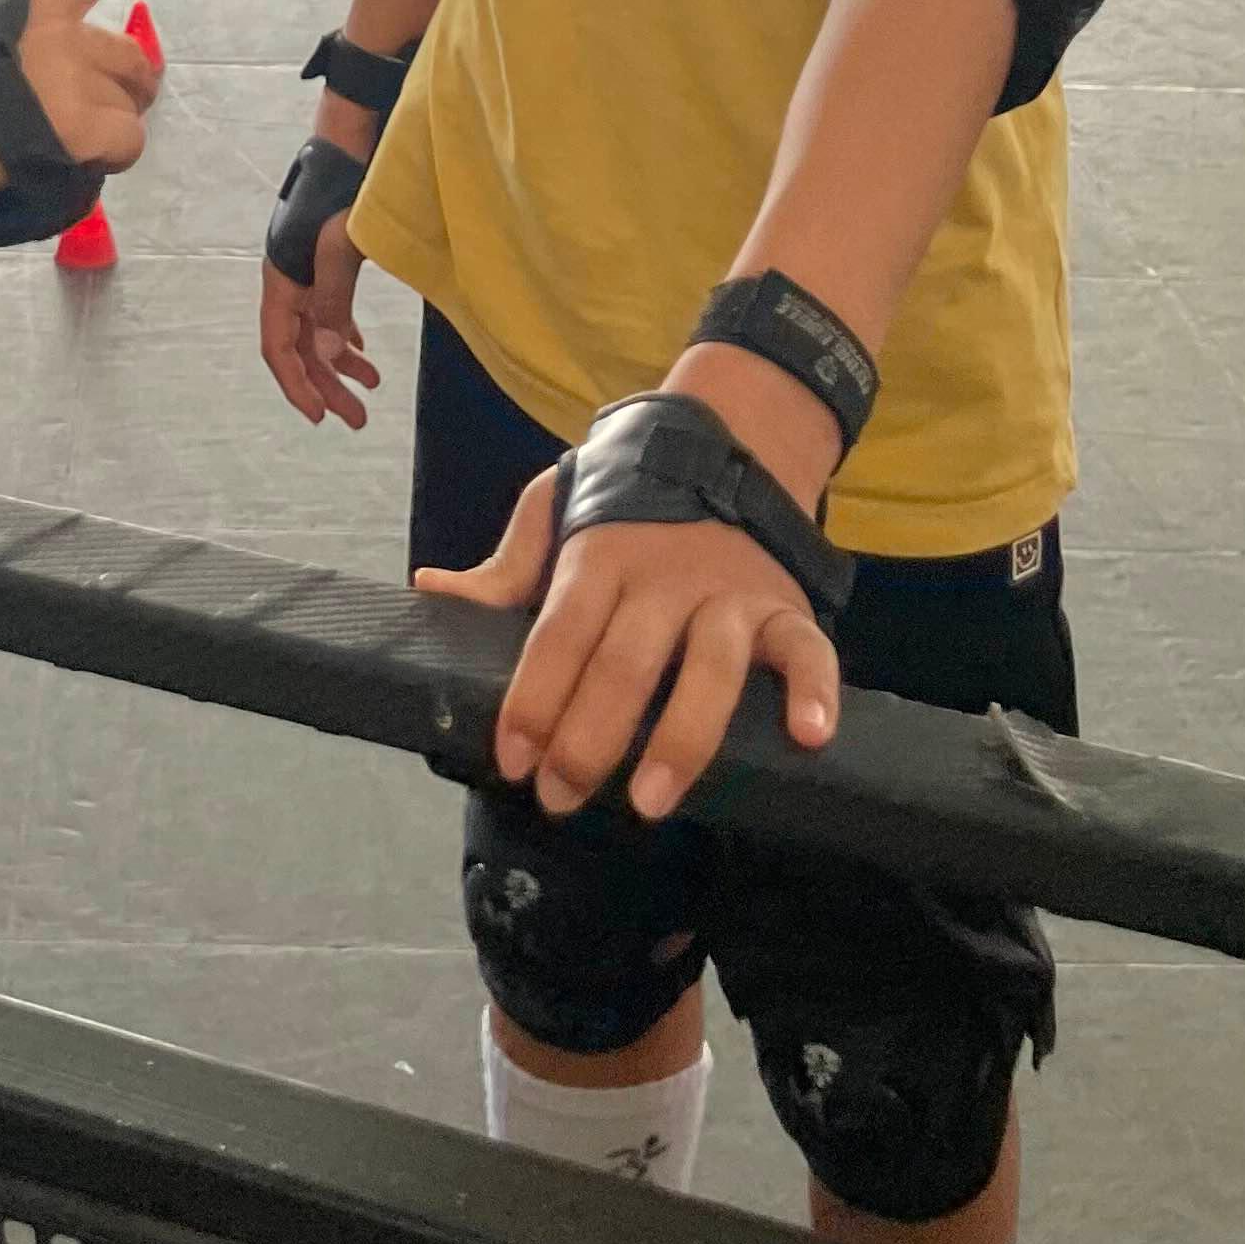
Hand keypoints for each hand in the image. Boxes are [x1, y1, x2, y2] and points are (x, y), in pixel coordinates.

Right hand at [0, 0, 177, 206]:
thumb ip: (18, 55)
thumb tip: (46, 96)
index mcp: (33, 10)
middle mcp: (65, 37)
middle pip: (127, 57)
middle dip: (131, 85)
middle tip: (116, 114)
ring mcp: (78, 81)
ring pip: (128, 106)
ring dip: (112, 129)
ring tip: (73, 153)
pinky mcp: (85, 129)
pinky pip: (129, 142)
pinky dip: (118, 155)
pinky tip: (98, 161)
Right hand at [259, 174, 377, 428]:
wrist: (349, 150)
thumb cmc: (342, 192)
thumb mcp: (339, 246)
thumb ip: (334, 302)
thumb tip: (332, 357)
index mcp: (281, 279)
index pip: (278, 346)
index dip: (296, 384)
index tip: (319, 416)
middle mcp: (288, 282)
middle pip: (301, 347)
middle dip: (326, 384)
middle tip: (357, 418)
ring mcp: (306, 274)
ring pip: (318, 333)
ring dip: (340, 364)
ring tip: (370, 388)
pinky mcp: (325, 266)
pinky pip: (330, 314)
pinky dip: (345, 337)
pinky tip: (362, 354)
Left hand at [416, 467, 840, 818]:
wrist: (725, 442)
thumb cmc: (627, 500)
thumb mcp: (557, 509)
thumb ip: (504, 566)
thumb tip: (429, 589)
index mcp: (601, 554)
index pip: (560, 633)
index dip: (534, 697)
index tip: (512, 759)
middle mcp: (666, 576)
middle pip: (626, 664)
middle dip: (589, 738)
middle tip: (560, 798)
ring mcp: (730, 593)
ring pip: (711, 667)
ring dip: (682, 737)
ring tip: (650, 801)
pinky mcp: (786, 607)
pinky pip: (808, 650)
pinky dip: (815, 691)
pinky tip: (809, 738)